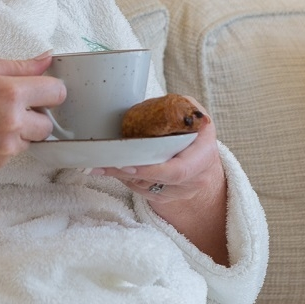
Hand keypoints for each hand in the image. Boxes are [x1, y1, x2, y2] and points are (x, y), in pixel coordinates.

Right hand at [0, 54, 65, 182]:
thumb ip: (17, 65)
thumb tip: (47, 59)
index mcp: (9, 93)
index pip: (57, 92)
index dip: (49, 90)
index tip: (38, 90)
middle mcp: (12, 123)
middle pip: (49, 123)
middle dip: (35, 115)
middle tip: (8, 107)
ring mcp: (5, 148)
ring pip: (31, 140)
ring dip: (19, 131)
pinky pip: (12, 153)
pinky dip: (2, 145)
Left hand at [92, 104, 222, 203]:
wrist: (203, 157)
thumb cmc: (195, 131)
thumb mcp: (194, 114)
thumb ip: (182, 108)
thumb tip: (161, 106)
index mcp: (203, 155)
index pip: (177, 171)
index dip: (152, 170)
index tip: (127, 164)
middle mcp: (195, 179)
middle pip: (156, 182)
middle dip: (126, 173)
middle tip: (101, 164)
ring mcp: (181, 192)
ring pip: (145, 188)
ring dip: (121, 177)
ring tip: (101, 165)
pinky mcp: (167, 198)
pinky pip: (142, 192)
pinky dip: (126, 180)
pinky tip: (114, 169)